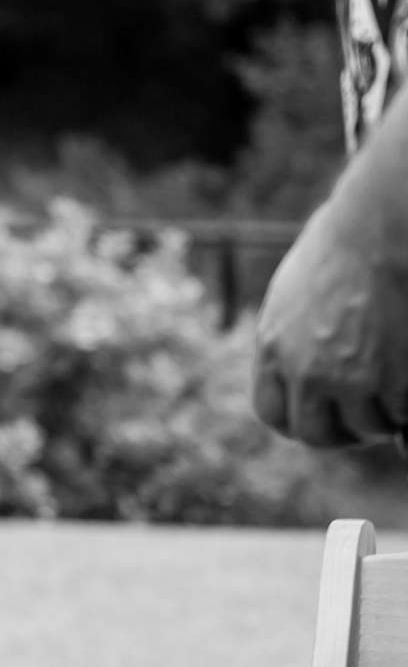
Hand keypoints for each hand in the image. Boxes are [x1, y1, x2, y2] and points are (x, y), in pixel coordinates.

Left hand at [253, 192, 407, 444]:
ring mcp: (351, 379)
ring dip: (384, 413)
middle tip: (366, 416)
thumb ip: (294, 340)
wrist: (377, 231)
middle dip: (343, 431)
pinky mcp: (394, 380)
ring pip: (370, 427)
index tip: (325, 413)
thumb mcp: (295, 297)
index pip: (273, 415)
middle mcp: (304, 371)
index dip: (300, 420)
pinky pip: (404, 415)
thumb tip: (305, 375)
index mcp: (271, 347)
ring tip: (394, 383)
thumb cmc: (341, 249)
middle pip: (316, 435)